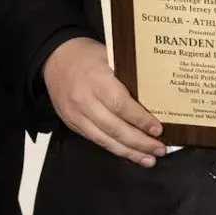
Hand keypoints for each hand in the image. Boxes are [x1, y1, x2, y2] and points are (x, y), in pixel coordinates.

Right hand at [44, 37, 164, 165]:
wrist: (55, 59)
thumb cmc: (87, 55)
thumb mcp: (110, 55)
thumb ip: (129, 74)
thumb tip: (157, 94)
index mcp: (96, 78)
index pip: (120, 104)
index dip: (140, 120)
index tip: (157, 129)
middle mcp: (84, 99)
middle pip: (114, 127)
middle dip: (139, 142)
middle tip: (159, 149)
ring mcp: (76, 114)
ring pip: (105, 139)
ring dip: (129, 152)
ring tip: (149, 159)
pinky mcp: (72, 123)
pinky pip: (95, 140)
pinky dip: (114, 148)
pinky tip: (129, 154)